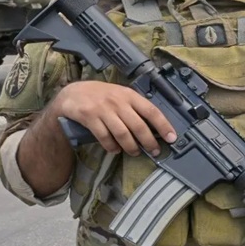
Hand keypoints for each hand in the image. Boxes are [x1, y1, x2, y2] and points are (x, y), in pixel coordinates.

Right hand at [54, 80, 175, 156]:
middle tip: (154, 151)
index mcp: (129, 95)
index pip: (151, 110)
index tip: (172, 138)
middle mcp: (118, 101)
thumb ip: (134, 107)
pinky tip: (115, 150)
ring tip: (135, 152)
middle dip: (148, 141)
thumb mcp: (120, 95)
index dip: (163, 125)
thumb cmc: (101, 95)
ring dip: (131, 147)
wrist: (72, 93)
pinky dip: (112, 147)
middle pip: (138, 126)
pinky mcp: (90, 118)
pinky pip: (104, 137)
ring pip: (122, 134)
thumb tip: (153, 126)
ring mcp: (103, 109)